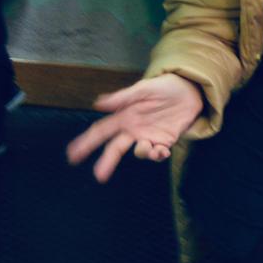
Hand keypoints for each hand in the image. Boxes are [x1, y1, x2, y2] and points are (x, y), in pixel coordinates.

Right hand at [65, 74, 203, 181]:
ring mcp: (149, 136)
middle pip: (115, 148)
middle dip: (106, 162)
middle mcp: (133, 130)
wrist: (189, 90)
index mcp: (124, 117)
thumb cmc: (162, 87)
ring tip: (147, 146)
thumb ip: (121, 98)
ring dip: (141, 152)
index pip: (101, 132)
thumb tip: (97, 103)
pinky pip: (157, 153)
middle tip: (99, 175)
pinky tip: (162, 151)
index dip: (86, 142)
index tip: (73, 154)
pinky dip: (158, 155)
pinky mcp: (165, 141)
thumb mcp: (142, 89)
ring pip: (138, 152)